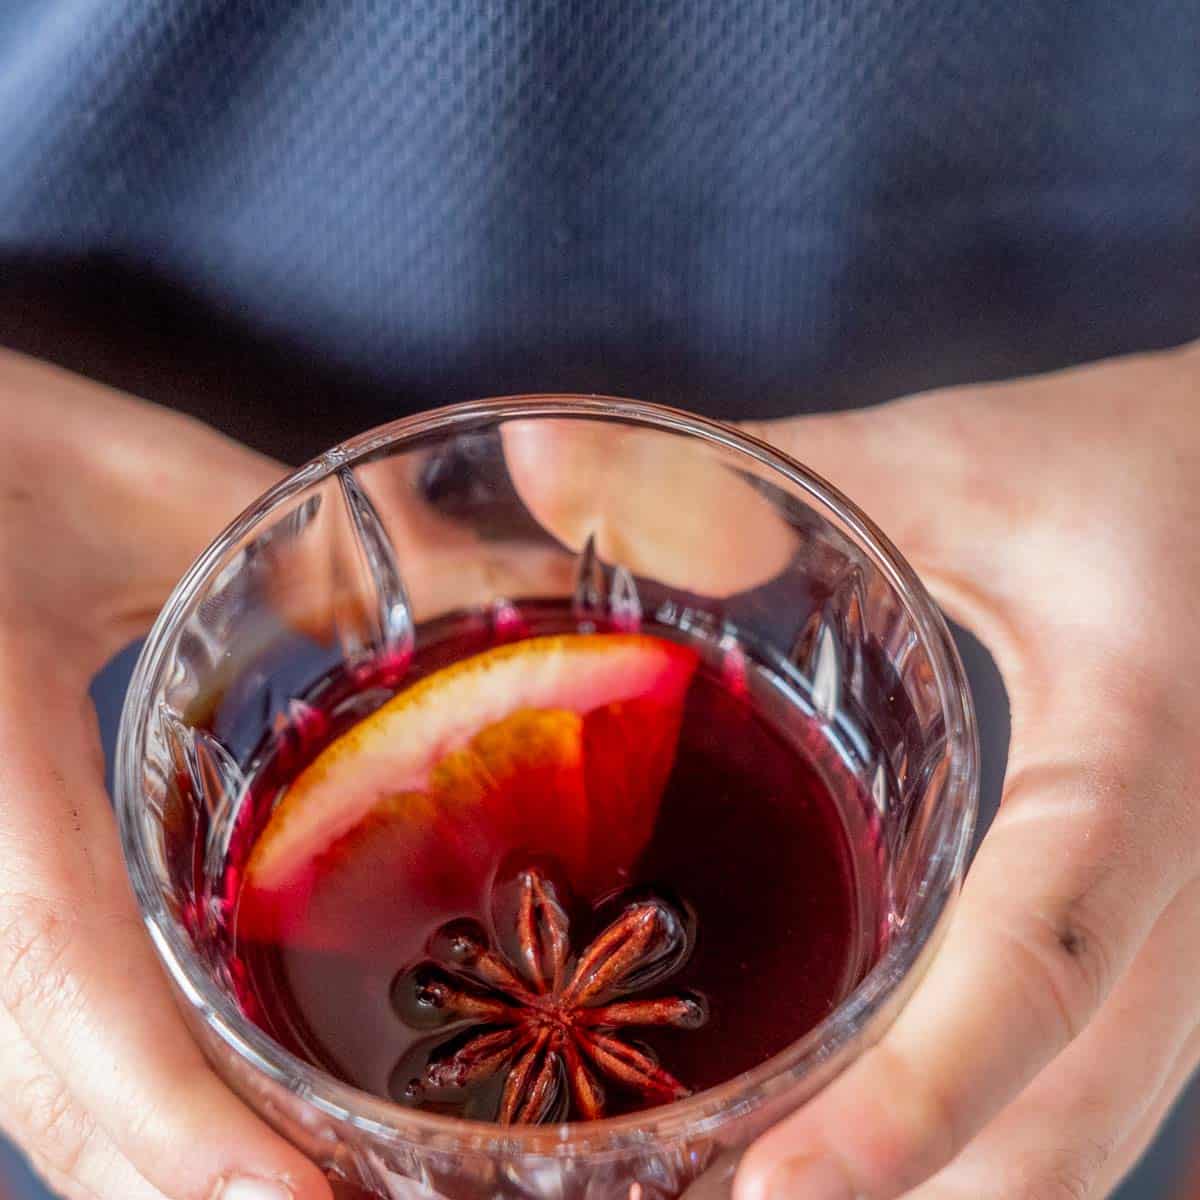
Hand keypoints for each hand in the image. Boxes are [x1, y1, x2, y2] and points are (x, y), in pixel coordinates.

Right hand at [0, 349, 328, 1199]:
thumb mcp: (137, 478)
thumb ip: (307, 544)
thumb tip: (496, 594)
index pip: (65, 972)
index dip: (175, 1127)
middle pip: (32, 1078)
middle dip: (177, 1178)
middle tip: (338, 1196)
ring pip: (9, 1072)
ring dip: (142, 1154)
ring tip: (286, 1174)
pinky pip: (7, 1014)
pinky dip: (100, 1083)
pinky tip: (191, 1095)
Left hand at [734, 340, 1199, 1198]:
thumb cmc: (1142, 467)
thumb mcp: (956, 465)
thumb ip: (749, 478)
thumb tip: (533, 458)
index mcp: (1149, 757)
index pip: (1039, 962)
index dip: (915, 1103)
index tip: (773, 1198)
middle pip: (1076, 1124)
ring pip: (1101, 1139)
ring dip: (954, 1198)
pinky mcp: (1190, 941)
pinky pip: (1113, 1094)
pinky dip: (1000, 1152)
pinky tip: (897, 1159)